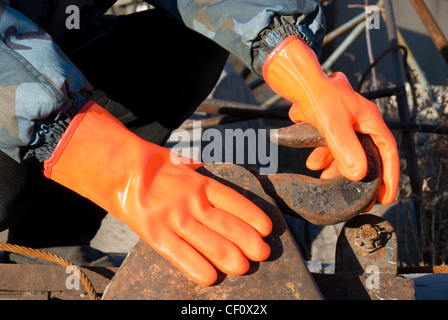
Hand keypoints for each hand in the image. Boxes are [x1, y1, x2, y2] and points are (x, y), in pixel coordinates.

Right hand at [44, 101, 271, 285]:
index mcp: (200, 183)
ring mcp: (174, 218)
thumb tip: (206, 168)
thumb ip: (196, 169)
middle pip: (226, 224)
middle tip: (262, 253)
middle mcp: (191, 201)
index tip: (266, 228)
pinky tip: (212, 277)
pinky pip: (180, 254)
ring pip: (209, 241)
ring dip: (229, 256)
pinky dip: (197, 267)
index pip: (234, 201)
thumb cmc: (151, 165)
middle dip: (248, 241)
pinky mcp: (156, 234)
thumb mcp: (180, 160)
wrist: (118, 169)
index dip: (251, 216)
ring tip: (244, 267)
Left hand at [263, 36, 398, 205]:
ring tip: (327, 182)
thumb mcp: (333, 124)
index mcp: (370, 120)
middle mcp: (361, 123)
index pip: (388, 151)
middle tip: (358, 199)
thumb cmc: (319, 97)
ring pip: (347, 153)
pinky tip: (314, 165)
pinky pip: (332, 147)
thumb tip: (358, 174)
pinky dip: (325, 158)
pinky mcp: (331, 127)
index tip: (386, 197)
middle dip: (362, 177)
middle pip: (368, 155)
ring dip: (337, 169)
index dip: (389, 175)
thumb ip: (346, 148)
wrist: (299, 83)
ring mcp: (346, 125)